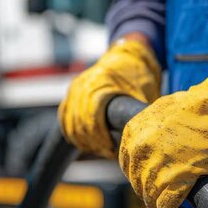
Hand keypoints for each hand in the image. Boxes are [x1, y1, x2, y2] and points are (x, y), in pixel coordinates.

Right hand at [58, 38, 160, 158]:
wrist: (128, 54)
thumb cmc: (139, 74)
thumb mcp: (143, 92)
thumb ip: (137, 113)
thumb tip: (143, 138)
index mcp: (99, 84)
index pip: (92, 119)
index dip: (101, 138)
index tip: (112, 150)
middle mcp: (83, 85)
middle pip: (80, 124)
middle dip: (94, 142)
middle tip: (109, 153)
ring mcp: (75, 88)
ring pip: (70, 123)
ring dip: (83, 140)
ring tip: (100, 150)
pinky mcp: (72, 92)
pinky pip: (64, 117)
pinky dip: (72, 132)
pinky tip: (84, 144)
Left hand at [119, 57, 207, 207]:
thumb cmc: (196, 107)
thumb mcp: (161, 111)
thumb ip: (151, 128)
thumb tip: (152, 141)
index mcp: (133, 133)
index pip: (128, 166)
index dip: (140, 178)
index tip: (152, 182)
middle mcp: (140, 151)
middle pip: (139, 184)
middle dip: (151, 193)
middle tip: (167, 196)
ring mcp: (156, 165)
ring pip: (150, 198)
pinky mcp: (176, 179)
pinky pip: (166, 207)